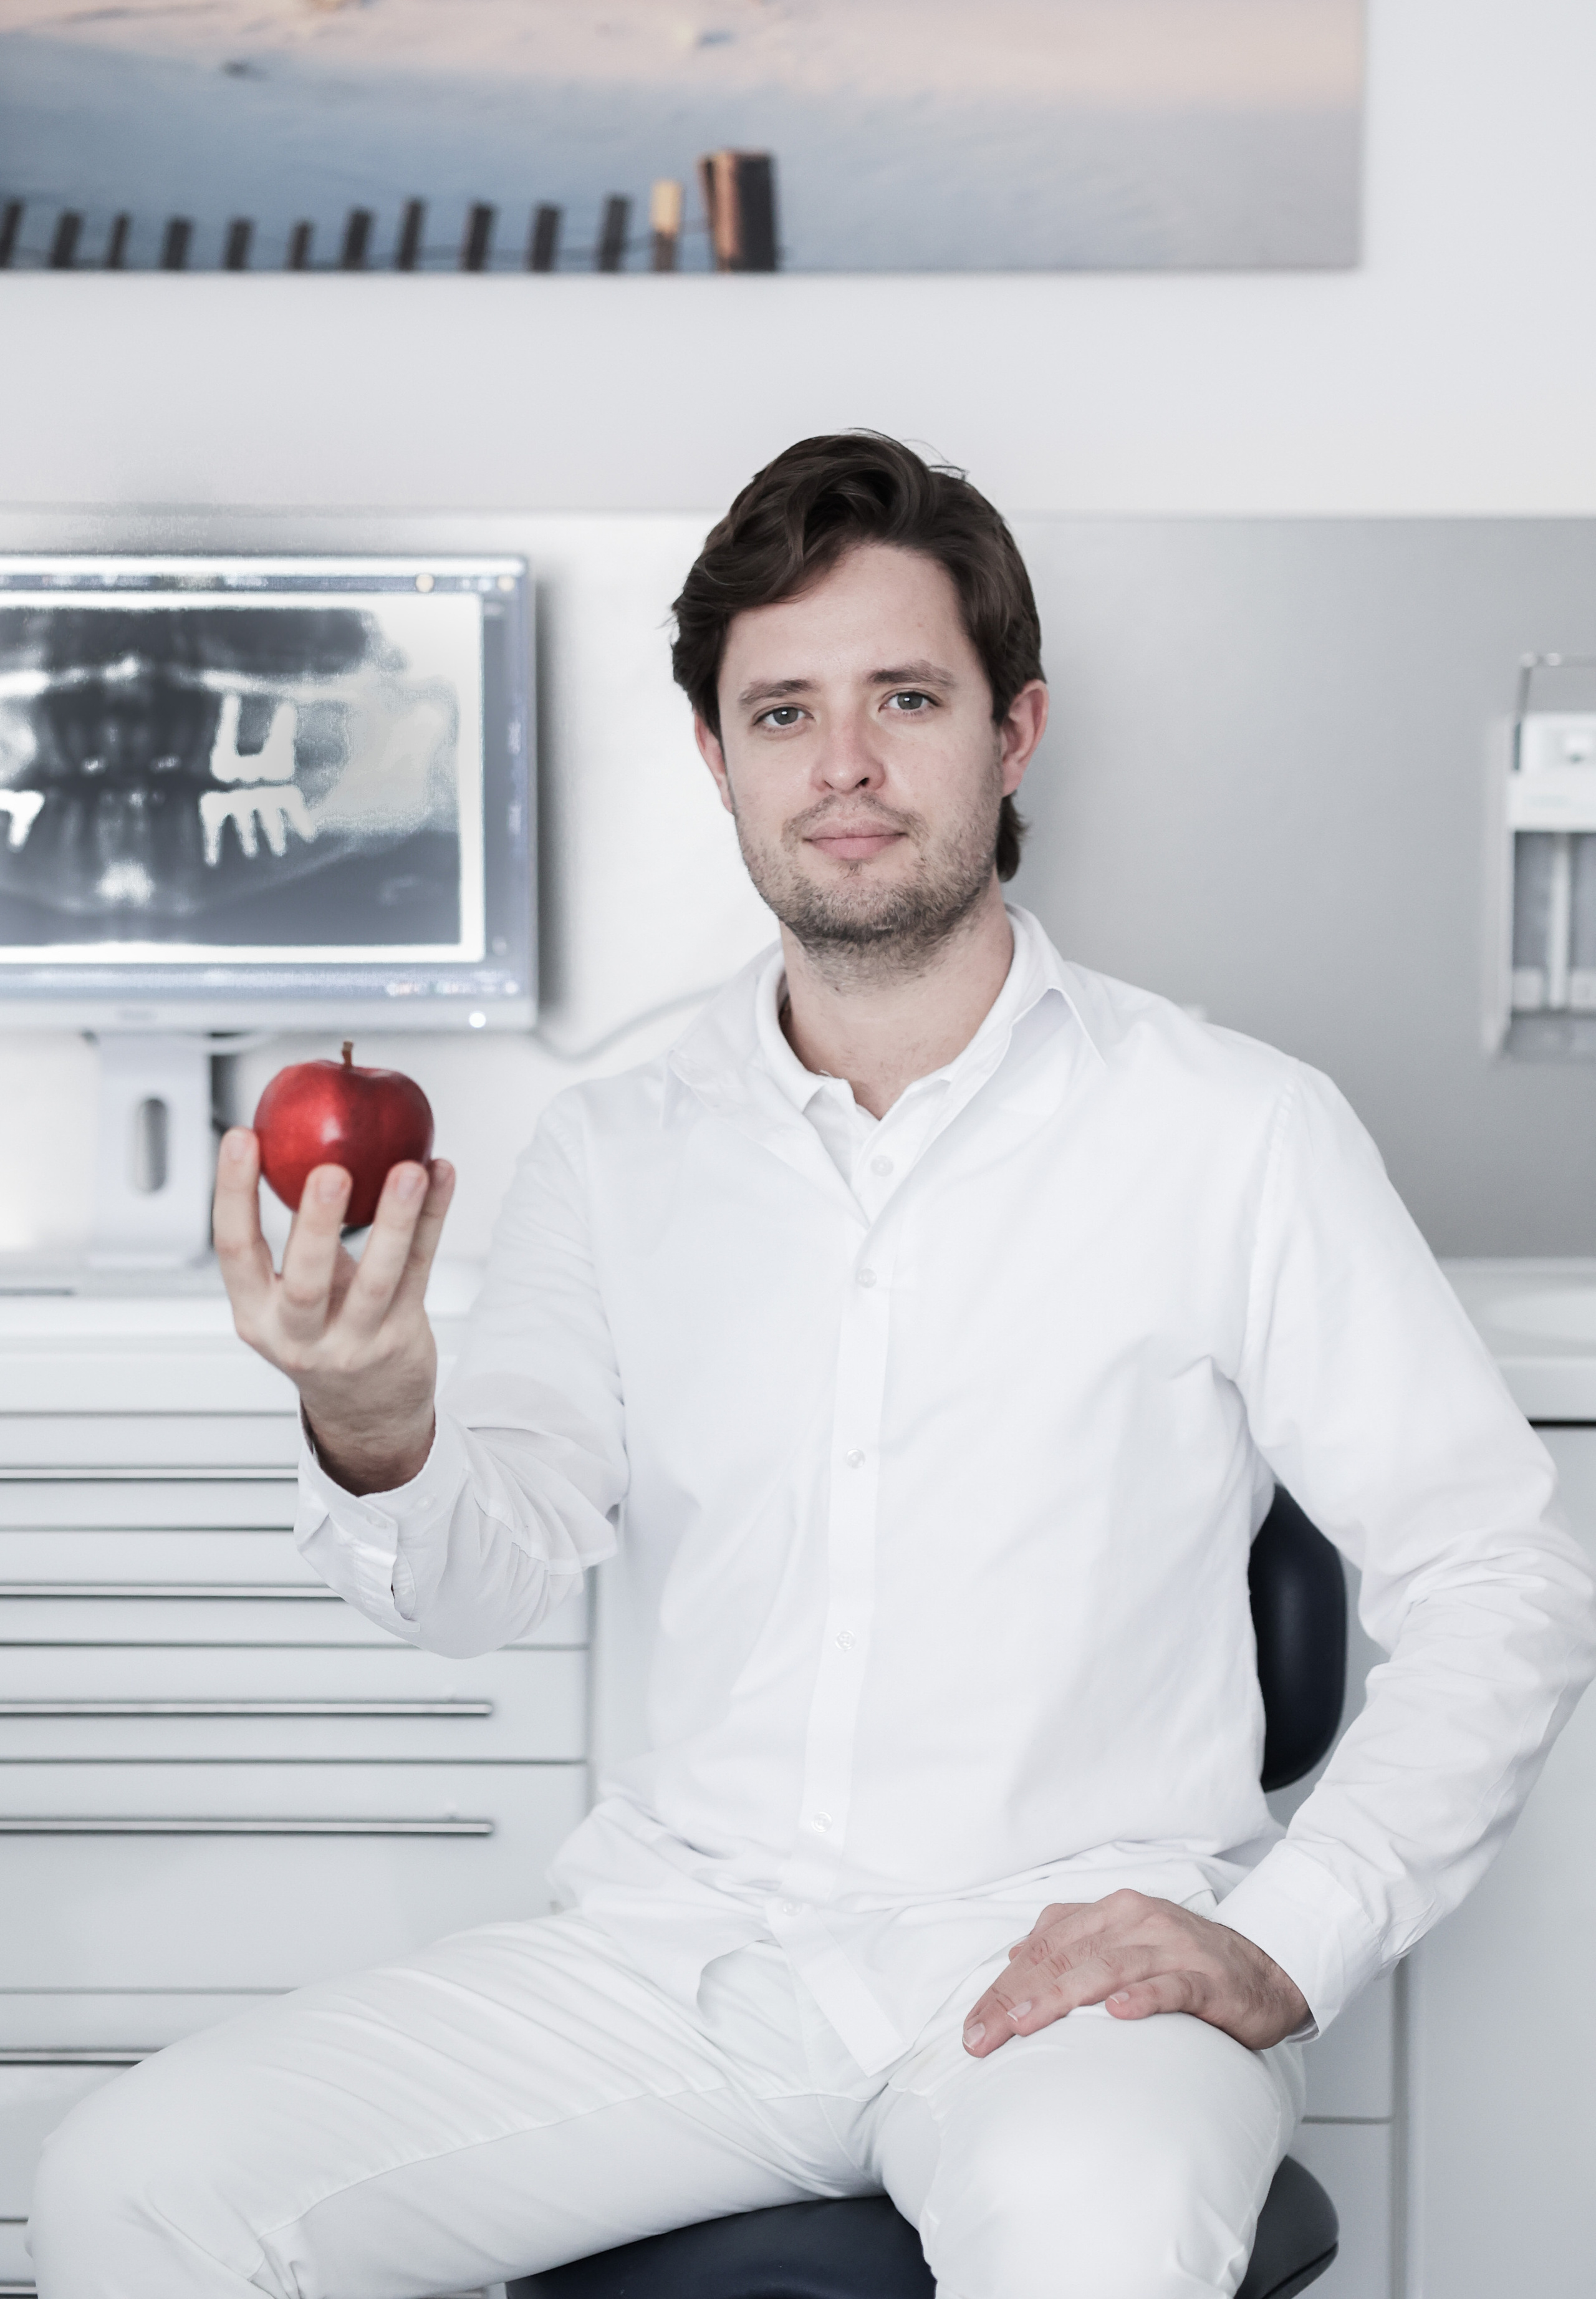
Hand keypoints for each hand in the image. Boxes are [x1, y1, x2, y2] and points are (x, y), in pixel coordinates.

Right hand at [213, 1127, 455, 1495]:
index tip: (242, 1137)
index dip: (233, 1193)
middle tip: (328, 1170)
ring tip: (408, 1170)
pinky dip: (434, 1220)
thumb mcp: (285, 1298)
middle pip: (306, 1281)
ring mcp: (356, 1342)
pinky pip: (421, 1269)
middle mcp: (300, 1335)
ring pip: (378, 1279)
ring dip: (395, 1221)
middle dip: (316, 1224)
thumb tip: (294, 1141)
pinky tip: (442, 1176)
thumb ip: (289, 1236)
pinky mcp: (402, 1336)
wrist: (365, 1411)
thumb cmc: (320, 1332)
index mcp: (256, 1315)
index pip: (234, 1251)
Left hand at [961, 1890, 1308, 2056]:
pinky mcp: (1206, 1979)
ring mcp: (1173, 1948)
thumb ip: (1072, 1940)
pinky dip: (1143, 1999)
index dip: (1004, 1985)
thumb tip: (1015, 1956)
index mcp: (1112, 1912)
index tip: (974, 2026)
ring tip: (1027, 2021)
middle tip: (984, 2035)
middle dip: (1017, 1997)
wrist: (1265, 1970)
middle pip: (1065, 1956)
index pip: (1044, 1947)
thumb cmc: (1186, 1960)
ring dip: (1064, 1995)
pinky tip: (1118, 2014)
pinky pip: (1170, 1987)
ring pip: (1108, 1968)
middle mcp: (1137, 1922)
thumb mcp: (1123, 1941)